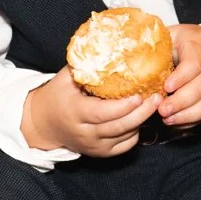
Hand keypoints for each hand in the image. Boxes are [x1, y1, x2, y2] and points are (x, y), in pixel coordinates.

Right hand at [21, 74, 160, 157]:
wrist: (43, 124)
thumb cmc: (57, 96)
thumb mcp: (65, 77)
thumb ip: (86, 66)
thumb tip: (110, 46)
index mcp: (75, 112)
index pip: (102, 113)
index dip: (123, 106)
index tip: (140, 95)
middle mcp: (85, 133)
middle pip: (119, 126)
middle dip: (142, 113)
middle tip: (157, 97)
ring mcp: (94, 146)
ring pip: (125, 136)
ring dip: (142, 120)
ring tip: (153, 103)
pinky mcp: (101, 153)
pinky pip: (125, 145)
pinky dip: (136, 132)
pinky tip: (139, 117)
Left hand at [160, 23, 200, 126]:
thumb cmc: (188, 41)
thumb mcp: (173, 34)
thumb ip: (156, 41)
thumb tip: (129, 49)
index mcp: (198, 48)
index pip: (193, 63)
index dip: (181, 77)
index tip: (166, 87)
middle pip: (200, 87)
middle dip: (181, 101)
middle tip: (162, 110)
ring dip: (187, 114)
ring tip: (167, 120)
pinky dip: (191, 121)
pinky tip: (175, 123)